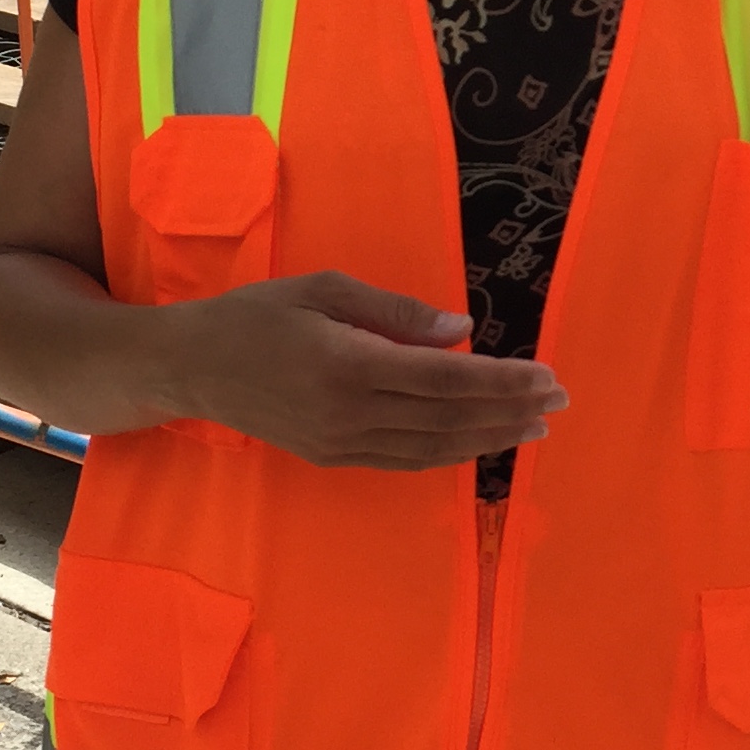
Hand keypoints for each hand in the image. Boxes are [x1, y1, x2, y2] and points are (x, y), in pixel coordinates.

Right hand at [164, 272, 564, 469]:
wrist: (190, 368)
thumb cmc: (256, 315)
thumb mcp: (322, 289)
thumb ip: (394, 311)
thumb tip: (460, 331)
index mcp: (349, 364)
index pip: (444, 379)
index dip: (500, 382)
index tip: (545, 378)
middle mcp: (350, 412)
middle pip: (447, 419)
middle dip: (508, 412)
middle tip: (559, 404)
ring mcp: (341, 442)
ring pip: (432, 447)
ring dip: (488, 439)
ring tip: (533, 428)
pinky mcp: (333, 457)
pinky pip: (404, 460)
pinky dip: (449, 453)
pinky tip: (479, 442)